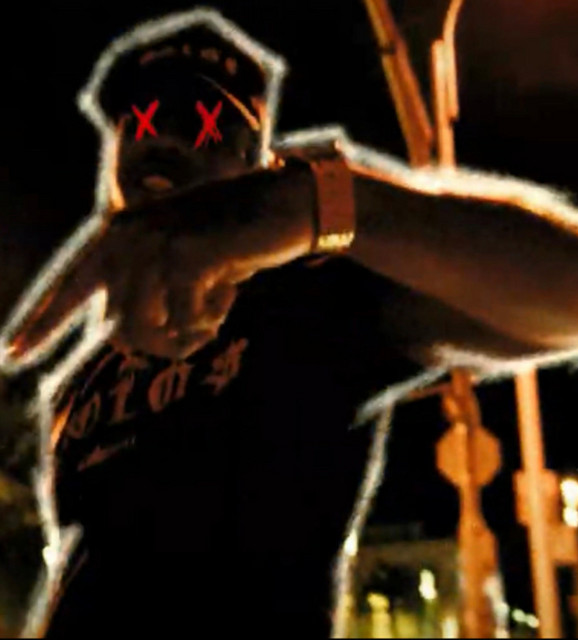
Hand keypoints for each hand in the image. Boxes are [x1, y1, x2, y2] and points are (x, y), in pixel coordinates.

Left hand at [5, 167, 314, 360]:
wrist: (282, 206)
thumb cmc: (234, 238)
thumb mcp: (185, 264)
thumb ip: (150, 291)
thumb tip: (121, 337)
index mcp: (121, 234)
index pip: (68, 284)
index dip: (40, 321)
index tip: (12, 353)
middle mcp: (128, 236)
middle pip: (117, 327)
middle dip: (161, 344)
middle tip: (200, 336)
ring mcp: (155, 244)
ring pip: (144, 330)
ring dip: (184, 338)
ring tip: (214, 318)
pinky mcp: (185, 257)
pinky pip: (185, 323)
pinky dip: (209, 322)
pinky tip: (231, 294)